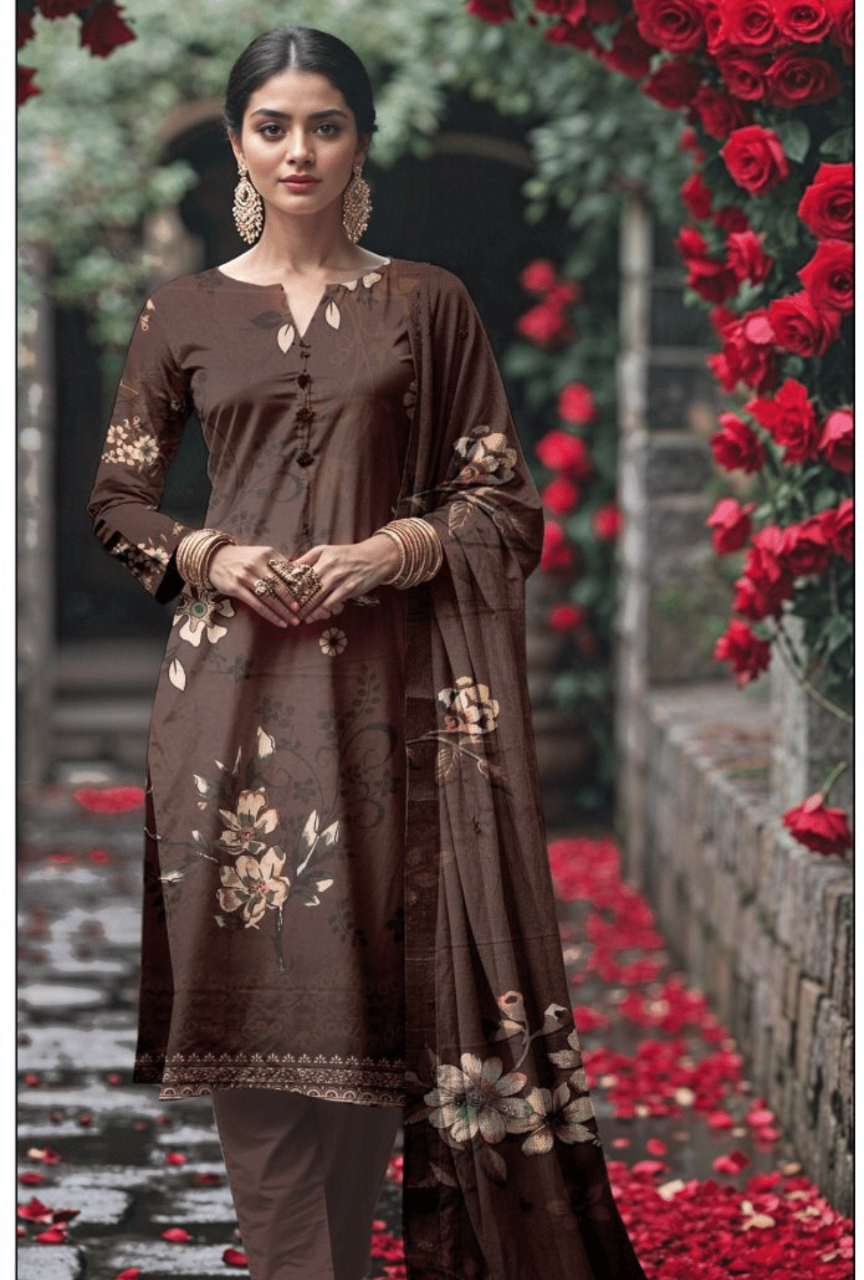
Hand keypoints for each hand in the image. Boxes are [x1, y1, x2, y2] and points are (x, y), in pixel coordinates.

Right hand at [207, 544, 344, 628]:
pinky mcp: (236, 587)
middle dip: (295, 601)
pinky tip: (279, 621)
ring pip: (270, 597)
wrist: (215, 558)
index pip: (289, 572)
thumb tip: (303, 576)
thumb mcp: (262, 555)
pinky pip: (256, 604)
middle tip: (306, 613)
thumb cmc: (244, 559)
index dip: (301, 586)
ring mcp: (246, 576)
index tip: (312, 597)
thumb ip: (280, 565)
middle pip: (281, 586)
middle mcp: (257, 564)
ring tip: (294, 621)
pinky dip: (270, 614)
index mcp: (269, 554)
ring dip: (284, 611)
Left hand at [291, 534, 400, 624]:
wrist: (374, 557)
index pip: (301, 573)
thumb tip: (289, 566)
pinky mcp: (349, 589)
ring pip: (317, 597)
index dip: (289, 586)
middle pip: (307, 587)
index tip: (280, 596)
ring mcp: (340, 580)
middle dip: (294, 601)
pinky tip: (311, 618)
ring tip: (295, 618)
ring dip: (304, 610)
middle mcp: (330, 568)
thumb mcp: (326, 550)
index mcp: (322, 557)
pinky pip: (331, 603)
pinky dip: (319, 612)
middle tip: (284, 611)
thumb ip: (307, 558)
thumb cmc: (348, 554)